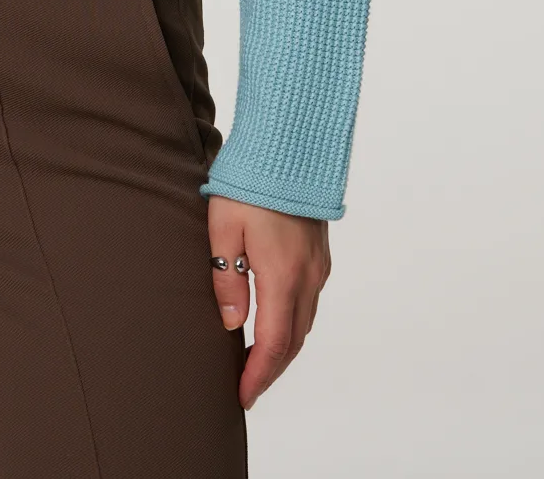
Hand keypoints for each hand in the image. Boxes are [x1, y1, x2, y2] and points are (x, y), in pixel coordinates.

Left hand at [206, 195, 331, 411]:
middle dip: (271, 369)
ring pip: (304, 323)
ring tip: (257, 363)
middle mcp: (308, 277)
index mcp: (282, 275)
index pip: (274, 343)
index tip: (243, 396)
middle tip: (247, 387)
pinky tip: (274, 324)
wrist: (288, 146)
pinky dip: (293, 324)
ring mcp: (318, 266)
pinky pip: (309, 302)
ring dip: (284, 348)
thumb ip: (226, 278)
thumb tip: (232, 324)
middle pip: (294, 341)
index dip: (259, 375)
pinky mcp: (319, 255)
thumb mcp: (223, 228)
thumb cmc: (249, 183)